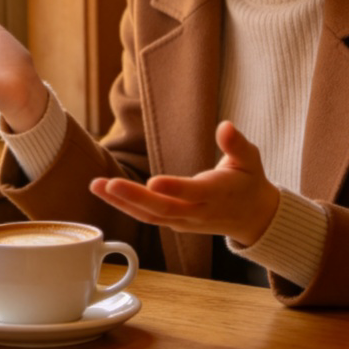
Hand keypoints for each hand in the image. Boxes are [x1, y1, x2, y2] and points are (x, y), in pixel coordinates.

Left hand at [88, 121, 279, 246]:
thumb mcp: (250, 160)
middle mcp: (198, 212)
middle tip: (108, 184)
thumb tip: (226, 126)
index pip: (194, 194)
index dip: (175, 189)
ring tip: (95, 186)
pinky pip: (146, 217)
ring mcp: (184, 221)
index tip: (153, 182)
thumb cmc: (249, 181)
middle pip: (164, 209)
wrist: (253, 217)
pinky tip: (103, 192)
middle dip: (134, 197)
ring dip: (120, 203)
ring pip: (149, 216)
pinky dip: (124, 206)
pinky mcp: (173, 222)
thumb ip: (237, 144)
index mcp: (218, 194)